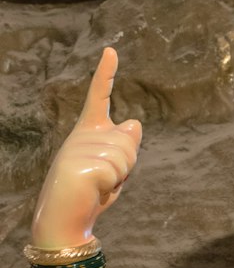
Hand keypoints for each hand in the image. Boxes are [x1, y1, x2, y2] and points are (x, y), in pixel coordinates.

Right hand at [31, 47, 141, 247]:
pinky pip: (117, 172)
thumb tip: (134, 122)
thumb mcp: (113, 167)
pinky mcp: (83, 165)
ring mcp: (80, 148)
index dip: (105, 74)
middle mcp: (82, 134)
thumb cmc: (90, 192)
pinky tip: (94, 190)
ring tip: (99, 185)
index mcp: (87, 131)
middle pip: (130, 139)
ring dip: (121, 176)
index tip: (111, 50)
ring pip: (126, 156)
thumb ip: (124, 145)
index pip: (97, 97)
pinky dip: (113, 186)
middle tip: (106, 178)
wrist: (64, 218)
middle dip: (128, 163)